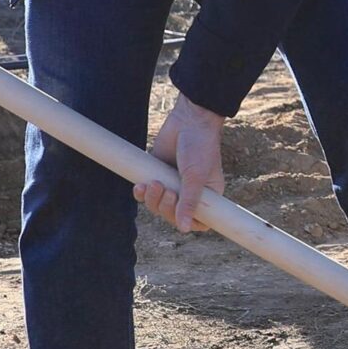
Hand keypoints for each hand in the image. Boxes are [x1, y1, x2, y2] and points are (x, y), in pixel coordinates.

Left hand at [141, 93, 225, 230]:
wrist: (188, 119)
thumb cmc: (200, 146)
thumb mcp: (196, 176)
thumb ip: (189, 202)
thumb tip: (184, 229)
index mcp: (207, 196)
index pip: (198, 222)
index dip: (186, 223)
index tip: (178, 216)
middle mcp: (190, 193)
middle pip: (173, 215)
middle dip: (165, 207)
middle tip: (166, 190)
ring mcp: (172, 184)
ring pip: (157, 205)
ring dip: (152, 199)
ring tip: (153, 183)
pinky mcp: (157, 174)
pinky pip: (146, 193)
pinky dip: (141, 192)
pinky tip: (139, 185)